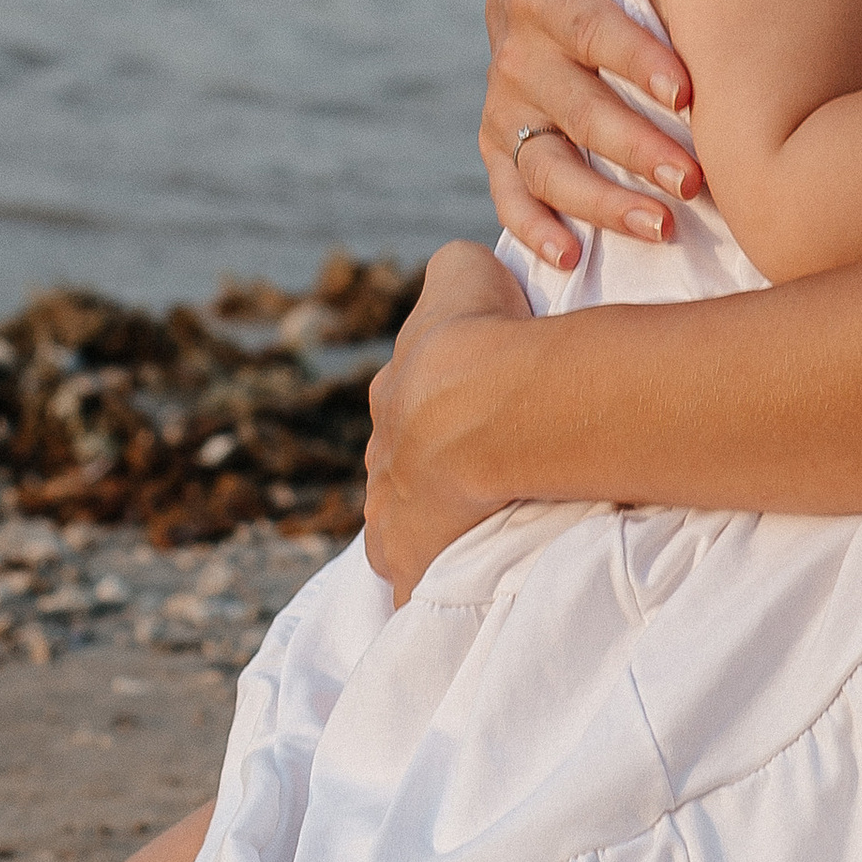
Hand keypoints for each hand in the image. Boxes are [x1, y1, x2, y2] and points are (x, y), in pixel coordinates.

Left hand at [362, 239, 528, 598]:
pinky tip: (455, 592)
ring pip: (399, 529)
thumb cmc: (479, 334)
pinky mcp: (410, 565)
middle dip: (427, 477)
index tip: (467, 419)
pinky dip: (431, 589)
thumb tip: (463, 270)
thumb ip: (454, 270)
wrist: (481, 405)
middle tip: (478, 480)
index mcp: (392, 396)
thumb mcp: (462, 270)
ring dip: (429, 532)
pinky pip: (417, 586)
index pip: (406, 408)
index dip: (436, 414)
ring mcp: (389, 518)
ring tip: (473, 534)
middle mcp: (380, 460)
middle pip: (399, 472)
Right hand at [481, 0, 704, 271]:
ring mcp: (506, 106)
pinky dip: (533, 231)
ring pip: (545, 163)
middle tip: (698, 178)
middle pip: (571, 106)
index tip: (688, 89)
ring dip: (599, 201)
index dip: (631, 56)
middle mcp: (512, 50)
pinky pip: (511, 197)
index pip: (581, 24)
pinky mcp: (503, 148)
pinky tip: (572, 260)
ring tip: (664, 228)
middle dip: (633, 145)